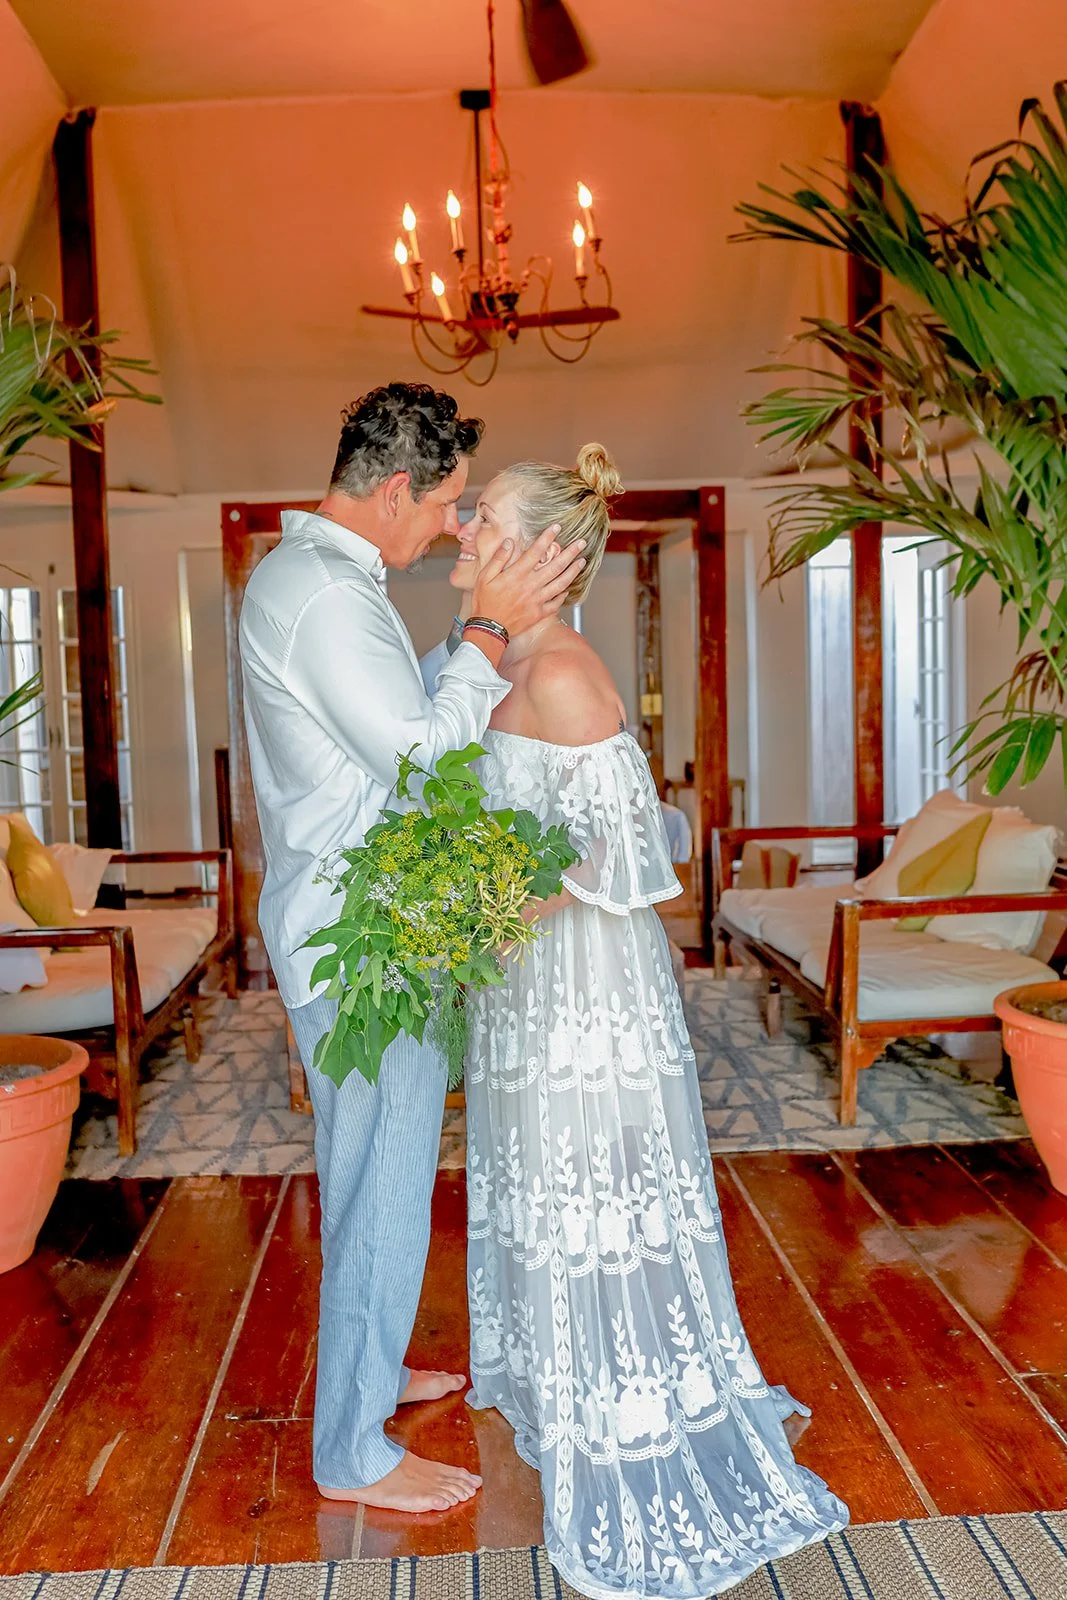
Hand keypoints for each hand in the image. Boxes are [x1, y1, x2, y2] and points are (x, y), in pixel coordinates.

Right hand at [471, 525, 585, 637]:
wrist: (487, 629)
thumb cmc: (484, 603)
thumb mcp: (484, 577)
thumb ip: (498, 558)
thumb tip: (509, 542)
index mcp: (516, 574)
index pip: (535, 551)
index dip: (547, 537)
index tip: (557, 528)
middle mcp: (530, 585)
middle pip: (555, 565)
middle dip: (570, 552)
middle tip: (582, 542)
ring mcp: (536, 600)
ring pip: (560, 583)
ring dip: (573, 571)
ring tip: (582, 561)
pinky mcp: (539, 613)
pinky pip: (556, 602)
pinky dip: (564, 594)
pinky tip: (569, 587)